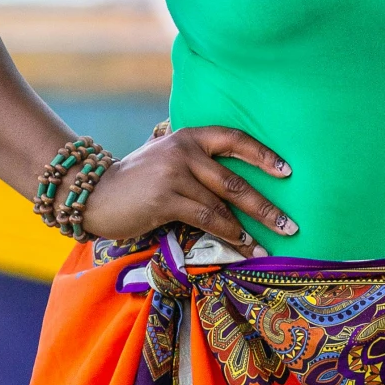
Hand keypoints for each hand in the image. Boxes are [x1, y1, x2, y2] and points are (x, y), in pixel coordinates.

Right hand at [79, 127, 295, 250]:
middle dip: (265, 207)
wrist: (94, 194)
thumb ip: (194, 157)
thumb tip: (230, 170)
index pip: (234, 139)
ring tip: (265, 249)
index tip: (287, 171)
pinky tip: (240, 247)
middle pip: (235, 180)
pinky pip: (205, 219)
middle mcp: (184, 150)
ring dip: (247, 231)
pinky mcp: (165, 199)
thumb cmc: (136, 179)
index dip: (263, 155)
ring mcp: (174, 174)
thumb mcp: (164, 155)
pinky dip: (226, 235)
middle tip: (290, 226)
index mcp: (188, 136)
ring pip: (222, 205)